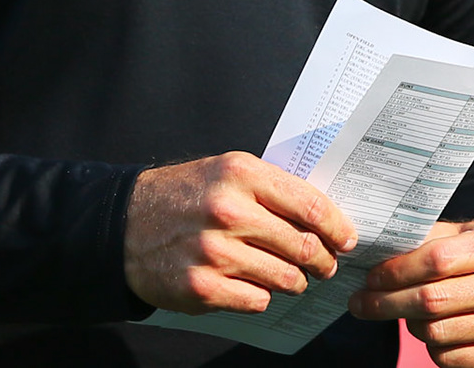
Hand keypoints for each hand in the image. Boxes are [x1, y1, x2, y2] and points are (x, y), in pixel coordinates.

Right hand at [123, 152, 356, 314]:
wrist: (125, 224)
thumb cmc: (185, 195)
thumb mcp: (226, 172)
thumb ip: (271, 189)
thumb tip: (324, 217)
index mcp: (241, 174)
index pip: (309, 205)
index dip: (338, 226)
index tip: (348, 239)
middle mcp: (229, 211)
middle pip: (303, 246)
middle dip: (324, 260)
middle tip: (327, 265)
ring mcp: (215, 252)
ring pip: (286, 278)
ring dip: (296, 282)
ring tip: (295, 278)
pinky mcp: (203, 287)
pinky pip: (258, 300)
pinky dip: (263, 297)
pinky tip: (255, 285)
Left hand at [349, 220, 473, 367]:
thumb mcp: (460, 237)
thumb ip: (425, 240)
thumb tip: (376, 253)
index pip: (438, 259)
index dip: (397, 271)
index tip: (371, 277)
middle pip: (432, 299)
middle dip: (387, 302)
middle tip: (361, 302)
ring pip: (435, 331)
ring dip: (410, 324)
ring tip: (404, 312)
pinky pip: (448, 357)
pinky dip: (431, 347)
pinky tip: (433, 329)